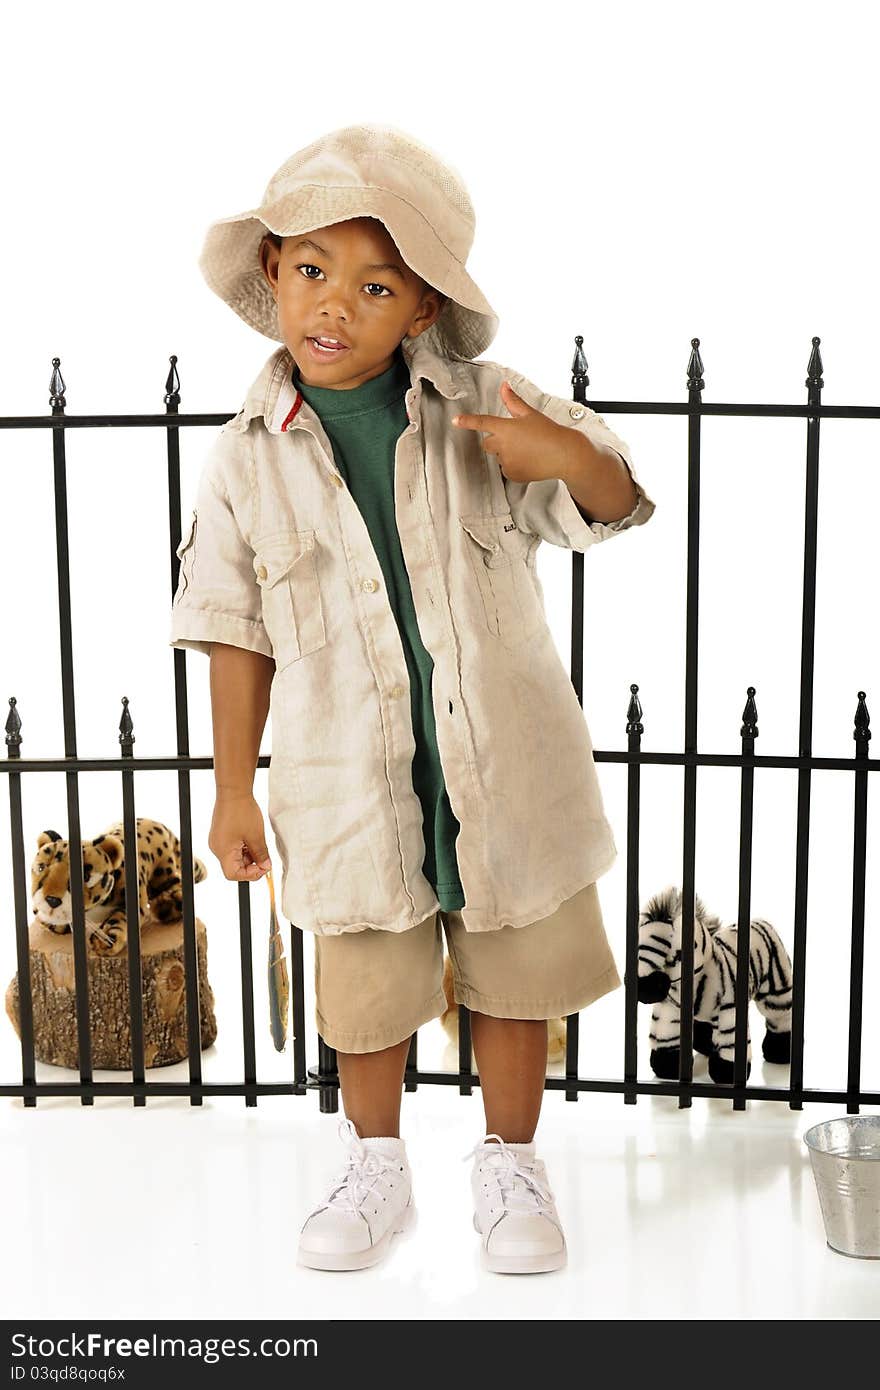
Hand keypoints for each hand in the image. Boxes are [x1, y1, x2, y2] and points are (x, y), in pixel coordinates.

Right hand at [208, 792, 271, 881]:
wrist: (233, 791)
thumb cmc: (242, 811)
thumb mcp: (256, 836)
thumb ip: (261, 855)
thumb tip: (266, 866)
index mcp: (223, 851)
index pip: (233, 874)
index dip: (250, 875)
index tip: (264, 868)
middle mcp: (217, 848)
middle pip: (234, 867)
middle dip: (251, 865)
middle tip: (265, 859)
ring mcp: (218, 841)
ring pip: (234, 857)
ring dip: (249, 856)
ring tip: (259, 846)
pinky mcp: (221, 835)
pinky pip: (232, 848)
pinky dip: (244, 848)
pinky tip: (253, 840)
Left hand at [451, 380, 575, 484]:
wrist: (564, 455)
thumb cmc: (550, 433)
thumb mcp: (530, 414)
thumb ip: (513, 401)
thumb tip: (504, 387)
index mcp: (505, 428)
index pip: (482, 423)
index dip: (467, 421)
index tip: (455, 421)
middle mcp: (503, 446)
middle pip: (487, 443)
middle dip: (496, 440)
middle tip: (515, 438)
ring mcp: (507, 462)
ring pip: (498, 457)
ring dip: (506, 454)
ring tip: (527, 450)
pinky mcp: (512, 475)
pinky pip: (506, 470)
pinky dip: (514, 466)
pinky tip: (528, 460)